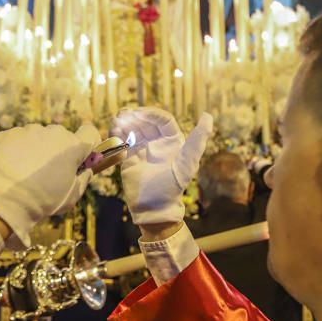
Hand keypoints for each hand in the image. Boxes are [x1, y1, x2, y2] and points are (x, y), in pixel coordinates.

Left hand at [0, 123, 100, 248]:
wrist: (2, 200)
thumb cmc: (43, 200)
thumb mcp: (72, 196)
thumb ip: (83, 179)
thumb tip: (85, 170)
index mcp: (72, 146)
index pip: (89, 132)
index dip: (86, 144)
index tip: (80, 157)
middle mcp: (51, 132)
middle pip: (60, 137)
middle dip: (57, 150)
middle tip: (48, 173)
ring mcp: (27, 131)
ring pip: (36, 137)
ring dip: (35, 149)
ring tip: (24, 173)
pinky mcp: (6, 135)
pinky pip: (15, 140)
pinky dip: (14, 151)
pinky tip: (10, 169)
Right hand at [112, 108, 212, 224]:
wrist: (153, 207)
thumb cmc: (173, 187)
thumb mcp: (187, 164)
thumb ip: (198, 140)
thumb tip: (208, 116)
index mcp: (173, 140)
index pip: (163, 120)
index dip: (151, 114)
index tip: (138, 113)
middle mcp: (158, 141)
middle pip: (145, 121)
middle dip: (134, 117)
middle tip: (123, 117)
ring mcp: (143, 148)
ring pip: (133, 128)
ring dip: (124, 122)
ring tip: (116, 122)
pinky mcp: (130, 156)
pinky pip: (123, 140)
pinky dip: (117, 133)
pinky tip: (113, 132)